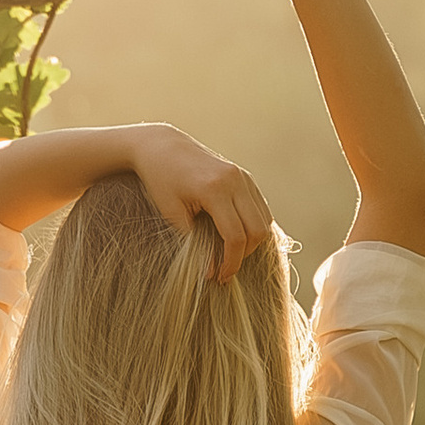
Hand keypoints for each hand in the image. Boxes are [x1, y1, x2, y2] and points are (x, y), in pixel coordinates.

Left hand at [124, 123, 272, 284]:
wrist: (162, 147)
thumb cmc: (161, 180)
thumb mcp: (172, 213)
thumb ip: (195, 239)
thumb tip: (211, 268)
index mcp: (216, 189)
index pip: (235, 236)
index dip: (230, 262)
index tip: (218, 277)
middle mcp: (236, 181)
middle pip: (257, 230)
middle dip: (244, 255)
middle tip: (224, 270)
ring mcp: (244, 177)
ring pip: (264, 220)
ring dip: (251, 242)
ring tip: (229, 255)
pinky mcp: (245, 177)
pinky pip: (260, 208)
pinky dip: (253, 226)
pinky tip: (234, 237)